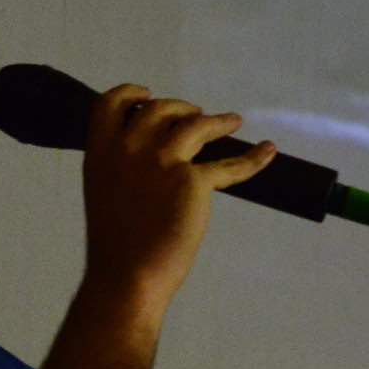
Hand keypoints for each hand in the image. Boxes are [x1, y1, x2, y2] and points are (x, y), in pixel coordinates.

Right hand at [80, 83, 277, 314]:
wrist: (127, 276)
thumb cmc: (116, 244)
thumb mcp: (104, 192)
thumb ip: (121, 166)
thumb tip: (151, 151)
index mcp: (100, 152)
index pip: (111, 103)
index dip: (132, 93)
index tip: (148, 93)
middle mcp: (129, 149)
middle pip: (161, 109)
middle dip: (181, 109)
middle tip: (196, 117)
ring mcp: (162, 160)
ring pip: (197, 124)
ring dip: (217, 121)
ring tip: (232, 122)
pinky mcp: (193, 180)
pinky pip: (231, 164)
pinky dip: (254, 158)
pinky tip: (267, 151)